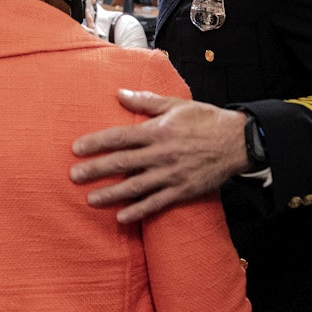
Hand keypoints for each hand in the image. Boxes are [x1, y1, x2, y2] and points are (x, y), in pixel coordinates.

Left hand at [70, 89, 247, 222]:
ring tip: (90, 200)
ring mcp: (171, 174)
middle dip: (95, 170)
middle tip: (74, 176)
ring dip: (111, 194)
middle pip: (122, 163)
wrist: (238, 141)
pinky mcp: (182, 191)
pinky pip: (156, 203)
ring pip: (135, 187)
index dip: (96, 143)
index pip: (119, 137)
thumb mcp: (176, 104)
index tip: (77, 149)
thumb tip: (120, 94)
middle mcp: (161, 154)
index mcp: (158, 131)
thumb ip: (146, 101)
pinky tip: (122, 217)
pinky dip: (138, 211)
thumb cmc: (206, 119)